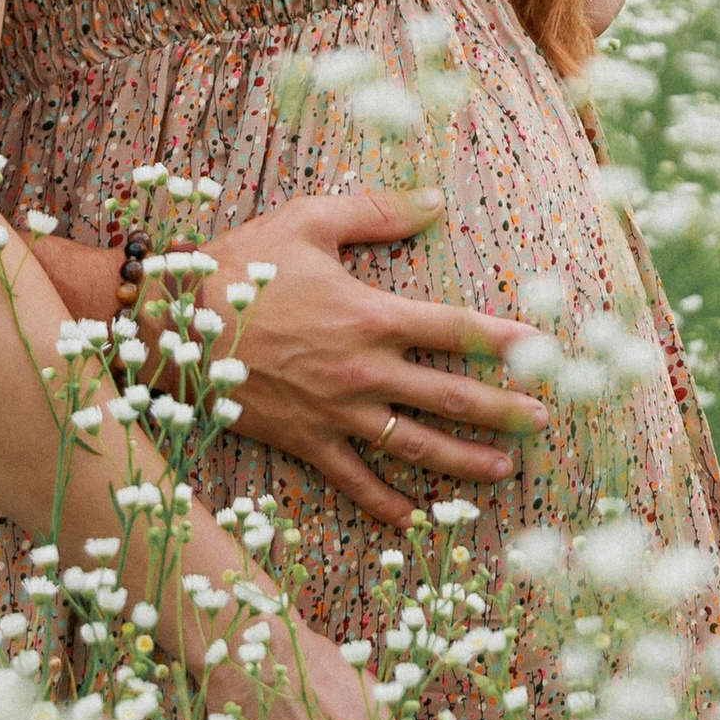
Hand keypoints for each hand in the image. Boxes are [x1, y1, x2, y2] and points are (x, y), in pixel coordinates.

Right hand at [200, 189, 549, 529]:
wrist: (172, 322)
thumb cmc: (240, 265)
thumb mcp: (309, 221)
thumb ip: (376, 211)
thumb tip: (435, 200)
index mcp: (372, 315)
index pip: (457, 329)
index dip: (506, 339)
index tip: (546, 350)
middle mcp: (364, 370)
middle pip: (452, 396)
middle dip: (504, 410)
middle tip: (544, 420)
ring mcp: (336, 411)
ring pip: (416, 445)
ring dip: (465, 461)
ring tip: (504, 472)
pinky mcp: (306, 441)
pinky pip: (354, 480)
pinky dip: (386, 503)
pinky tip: (416, 519)